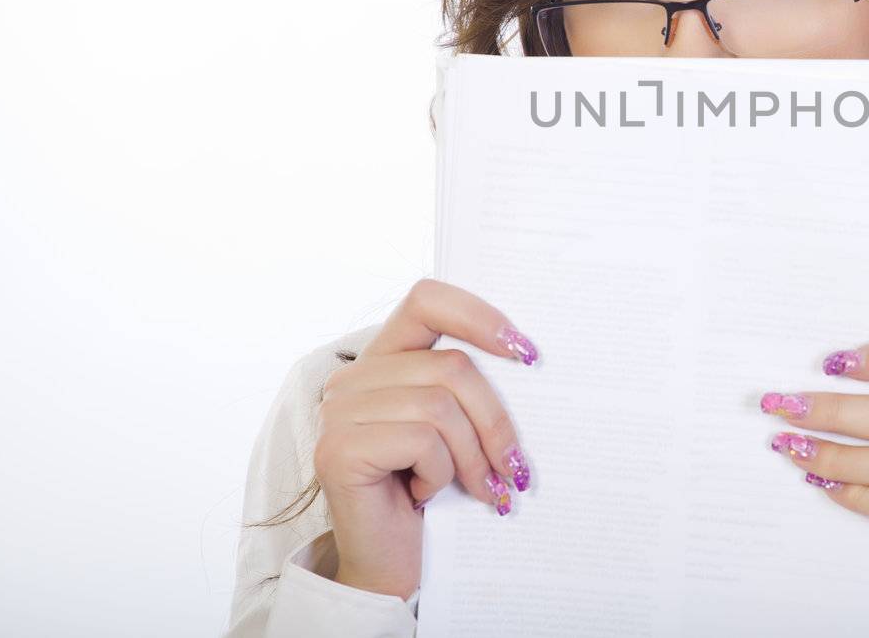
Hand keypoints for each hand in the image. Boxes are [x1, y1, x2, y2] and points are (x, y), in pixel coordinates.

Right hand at [313, 277, 538, 598]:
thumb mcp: (459, 430)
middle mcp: (355, 378)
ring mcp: (339, 411)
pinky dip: (440, 473)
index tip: (527, 353)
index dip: (479, 315)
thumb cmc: (434, 495)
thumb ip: (471, 388)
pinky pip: (421, 439)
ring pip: (440, 405)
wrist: (394, 568)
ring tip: (482, 489)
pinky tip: (427, 496)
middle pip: (452, 366)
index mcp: (387, 360)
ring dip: (473, 456)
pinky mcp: (338, 448)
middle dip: (496, 422)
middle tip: (514, 469)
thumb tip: (530, 357)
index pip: (427, 300)